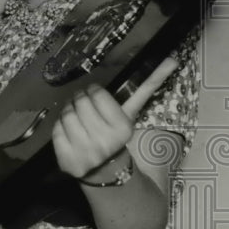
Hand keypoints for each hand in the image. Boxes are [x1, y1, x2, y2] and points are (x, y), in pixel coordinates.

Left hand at [52, 57, 177, 180]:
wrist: (107, 169)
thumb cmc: (116, 134)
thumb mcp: (131, 113)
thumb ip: (147, 86)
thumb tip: (172, 59)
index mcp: (122, 129)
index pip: (98, 94)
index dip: (94, 91)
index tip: (95, 94)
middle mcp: (103, 142)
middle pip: (80, 102)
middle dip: (80, 99)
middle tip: (83, 103)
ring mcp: (84, 153)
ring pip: (66, 114)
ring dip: (69, 110)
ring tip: (77, 115)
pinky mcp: (67, 160)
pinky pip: (56, 130)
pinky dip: (60, 126)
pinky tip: (70, 131)